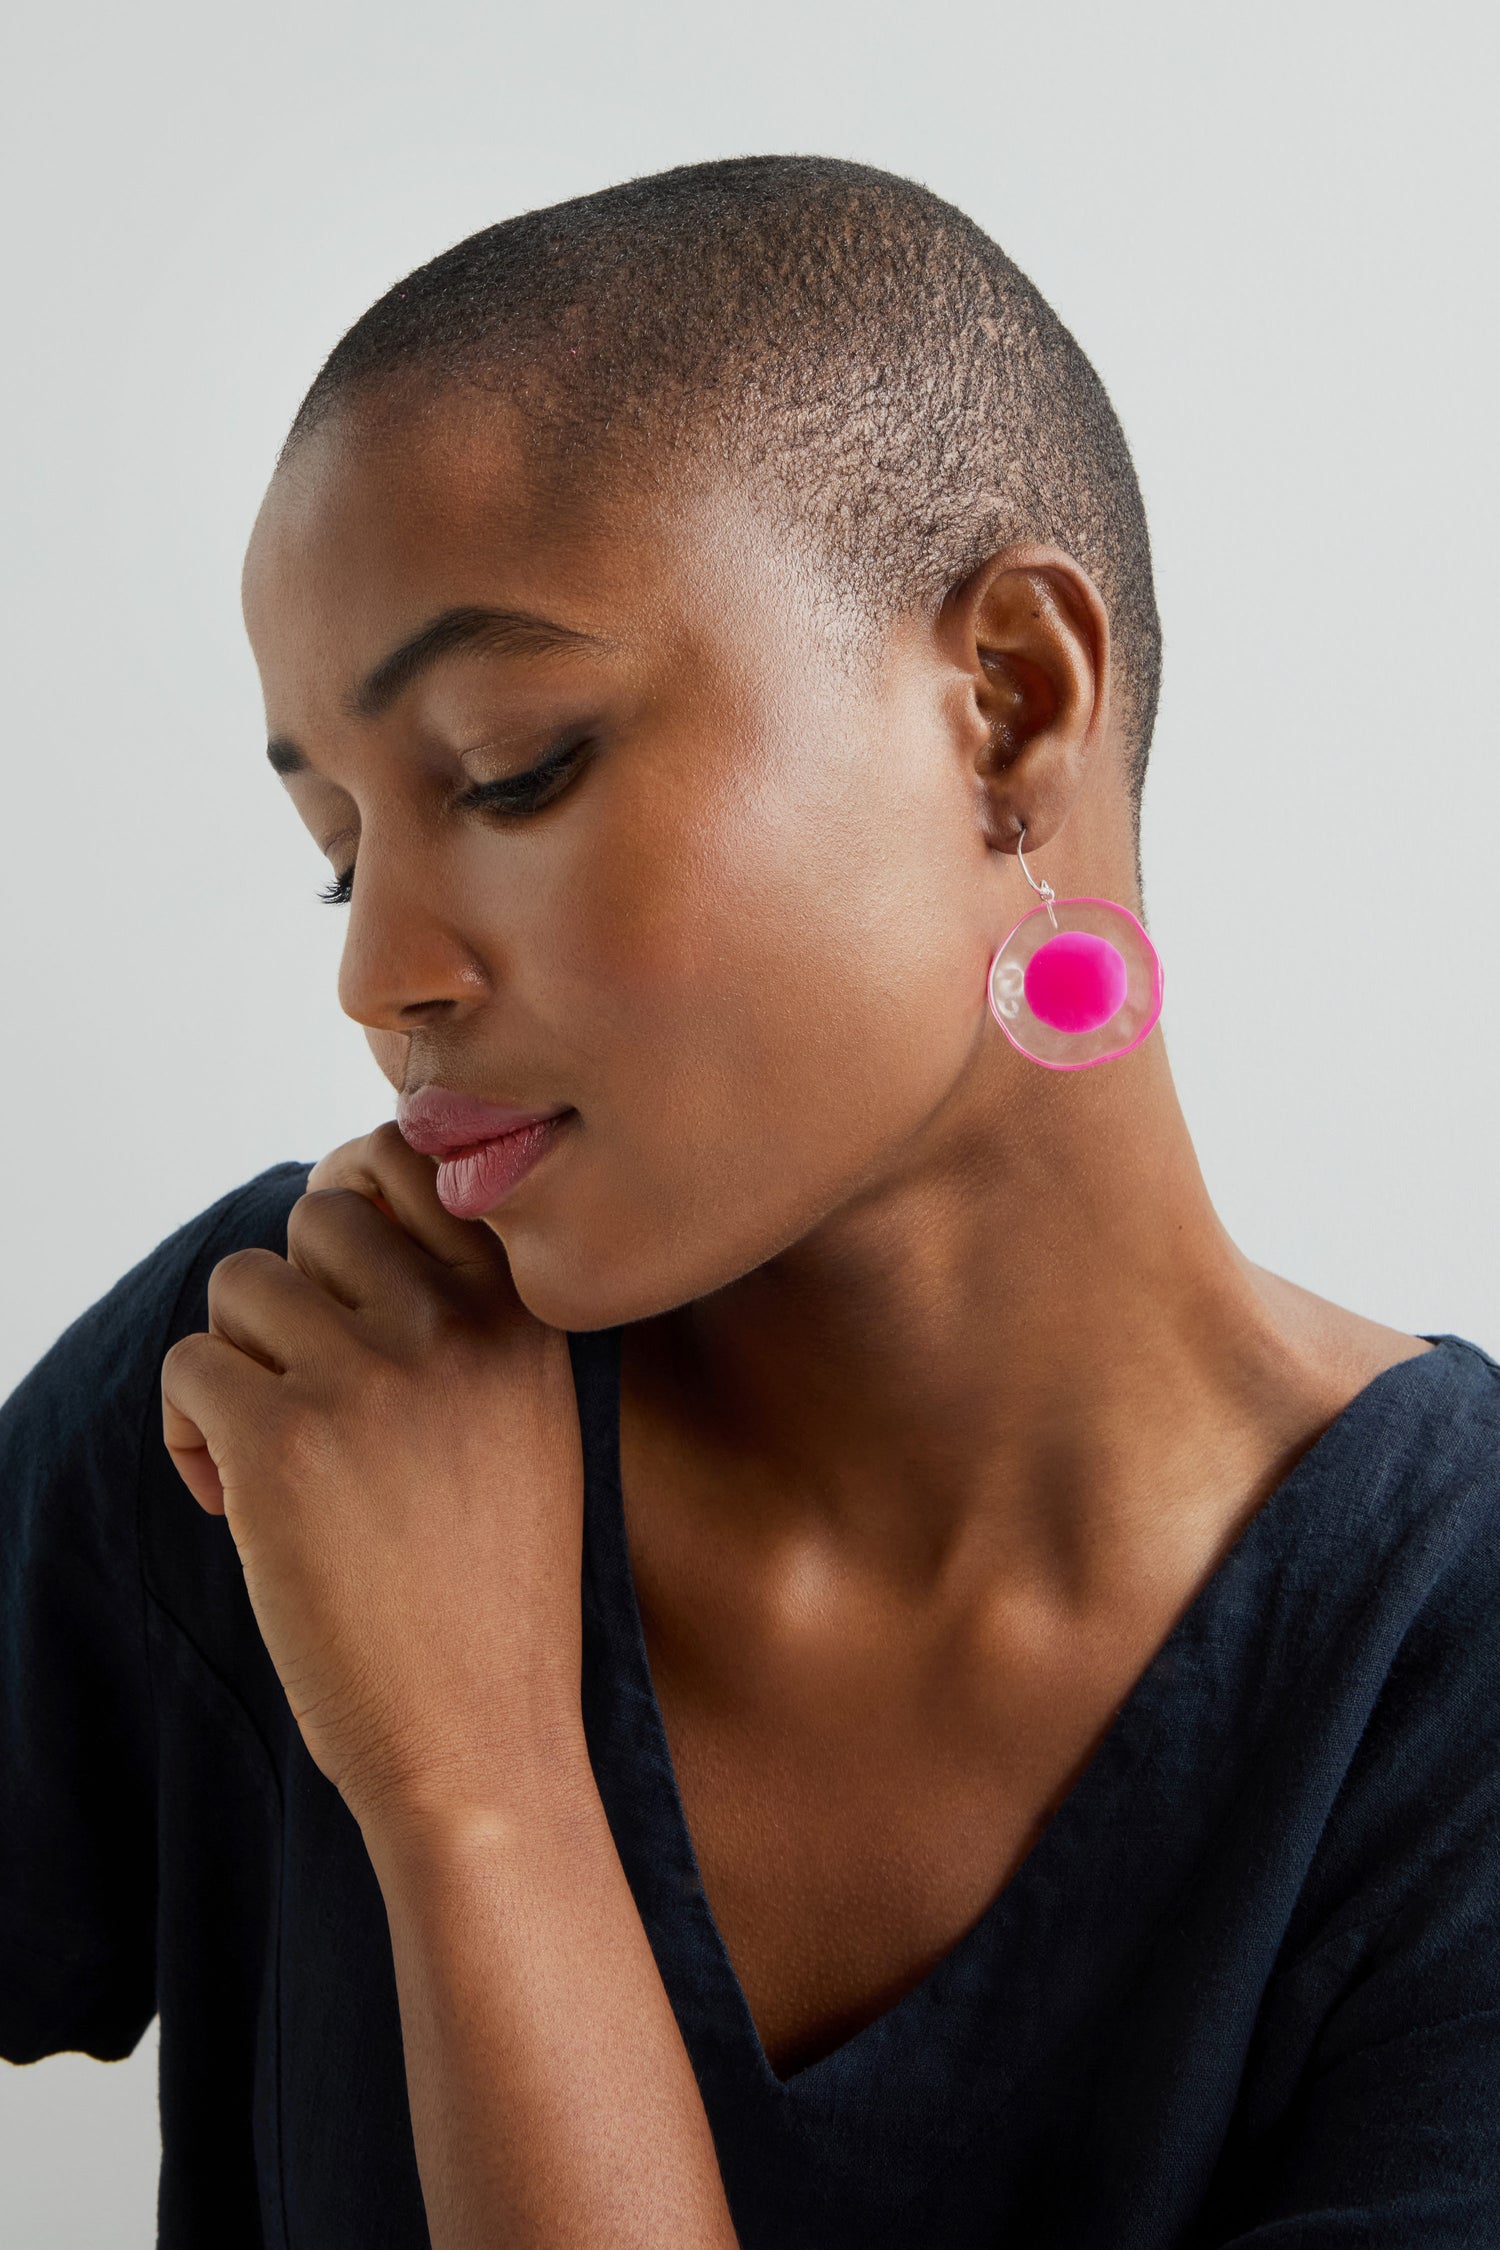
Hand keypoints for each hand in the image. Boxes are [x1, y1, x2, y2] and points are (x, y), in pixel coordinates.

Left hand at [160, 1122, 589, 1836]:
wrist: (486, 1743)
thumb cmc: (498, 1598)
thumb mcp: (530, 1426)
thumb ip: (468, 1323)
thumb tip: (347, 1224)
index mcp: (524, 1319)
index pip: (416, 1165)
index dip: (358, 1203)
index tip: (344, 1291)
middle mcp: (454, 1326)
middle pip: (319, 1215)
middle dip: (297, 1297)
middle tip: (310, 1394)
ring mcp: (369, 1377)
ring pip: (241, 1283)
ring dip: (238, 1361)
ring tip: (269, 1454)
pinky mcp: (283, 1442)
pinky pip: (187, 1368)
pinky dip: (190, 1432)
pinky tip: (236, 1504)